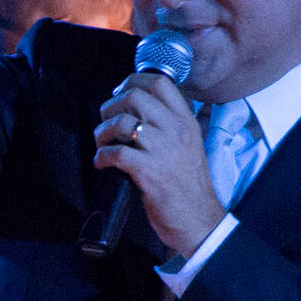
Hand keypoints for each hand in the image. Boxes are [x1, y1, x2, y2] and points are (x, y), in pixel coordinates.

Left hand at [94, 71, 225, 260]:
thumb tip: (136, 112)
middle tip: (106, 120)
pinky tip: (102, 163)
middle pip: (135, 96)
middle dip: (111, 105)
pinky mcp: (148, 172)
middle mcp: (176, 131)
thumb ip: (169, 126)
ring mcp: (163, 151)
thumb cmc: (189, 187)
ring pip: (122, 122)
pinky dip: (102, 157)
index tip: (120, 93)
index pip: (160, 82)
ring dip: (102, 132)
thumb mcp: (188, 146)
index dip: (133, 81)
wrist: (198, 220)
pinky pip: (116, 153)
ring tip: (102, 144)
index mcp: (187, 122)